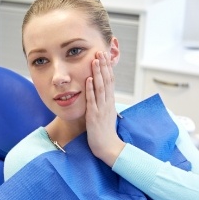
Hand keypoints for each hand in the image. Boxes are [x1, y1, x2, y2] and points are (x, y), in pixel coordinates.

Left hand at [85, 51, 124, 165]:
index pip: (110, 81)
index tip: (104, 56)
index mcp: (110, 102)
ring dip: (97, 73)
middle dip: (103, 66)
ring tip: (95, 60)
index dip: (107, 68)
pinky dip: (90, 89)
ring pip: (100, 87)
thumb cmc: (106, 132)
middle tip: (100, 52)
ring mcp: (101, 109)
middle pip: (107, 80)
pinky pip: (92, 100)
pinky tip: (87, 79)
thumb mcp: (107, 114)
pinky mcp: (94, 116)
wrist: (108, 147)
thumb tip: (103, 93)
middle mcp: (107, 103)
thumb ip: (104, 103)